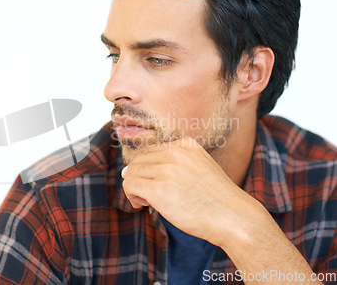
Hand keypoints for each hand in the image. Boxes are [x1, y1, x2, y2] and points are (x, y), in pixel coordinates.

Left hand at [121, 137, 268, 247]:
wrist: (234, 218)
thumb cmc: (216, 199)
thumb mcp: (199, 167)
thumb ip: (173, 164)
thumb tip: (129, 170)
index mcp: (186, 145)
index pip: (150, 152)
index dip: (147, 170)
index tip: (154, 184)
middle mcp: (175, 153)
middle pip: (138, 161)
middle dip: (138, 179)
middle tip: (147, 196)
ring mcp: (167, 170)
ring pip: (131, 173)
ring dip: (134, 188)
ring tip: (146, 202)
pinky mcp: (159, 189)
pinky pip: (130, 186)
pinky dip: (132, 196)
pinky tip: (143, 206)